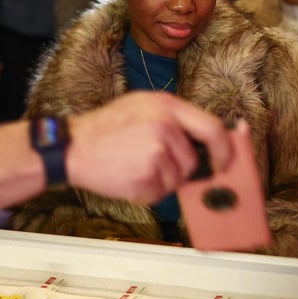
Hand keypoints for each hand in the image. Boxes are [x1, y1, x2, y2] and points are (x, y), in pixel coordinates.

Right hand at [65, 92, 234, 203]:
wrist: (73, 147)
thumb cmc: (107, 127)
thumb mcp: (142, 105)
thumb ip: (175, 118)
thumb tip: (208, 138)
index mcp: (167, 106)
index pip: (213, 128)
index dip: (224, 149)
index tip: (224, 161)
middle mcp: (165, 127)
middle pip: (193, 160)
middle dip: (182, 169)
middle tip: (159, 165)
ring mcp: (156, 154)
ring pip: (177, 179)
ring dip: (161, 180)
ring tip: (135, 164)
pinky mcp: (146, 178)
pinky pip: (160, 193)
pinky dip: (147, 191)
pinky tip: (128, 175)